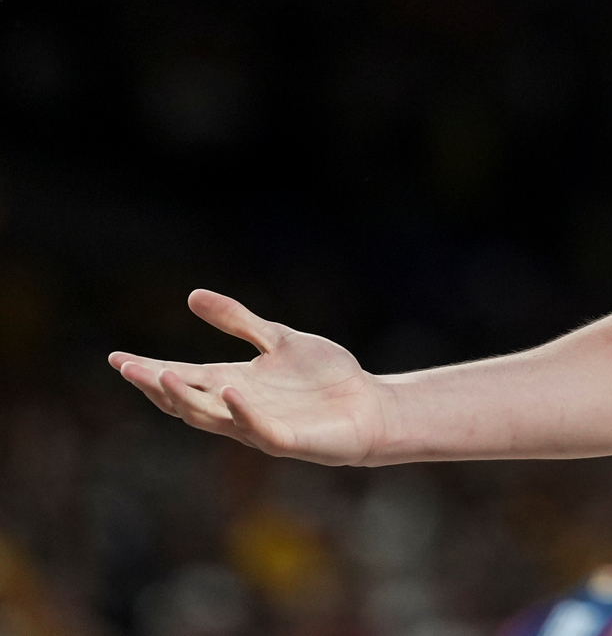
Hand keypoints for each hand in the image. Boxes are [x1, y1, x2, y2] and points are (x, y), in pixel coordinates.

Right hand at [108, 290, 392, 464]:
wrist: (369, 406)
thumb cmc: (325, 378)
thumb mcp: (278, 339)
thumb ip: (239, 321)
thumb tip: (191, 295)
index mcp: (232, 382)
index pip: (182, 375)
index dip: (149, 369)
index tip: (116, 357)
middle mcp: (237, 406)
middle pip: (186, 399)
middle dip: (155, 385)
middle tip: (127, 368)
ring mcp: (258, 425)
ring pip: (211, 418)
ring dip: (187, 399)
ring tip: (164, 376)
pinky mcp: (285, 441)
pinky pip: (258, 429)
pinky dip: (242, 412)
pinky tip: (231, 390)